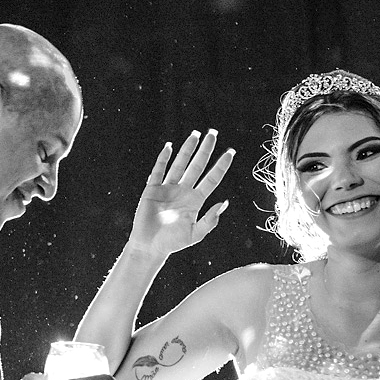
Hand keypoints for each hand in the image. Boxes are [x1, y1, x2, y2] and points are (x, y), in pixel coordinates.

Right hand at [128, 129, 233, 258]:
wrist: (150, 247)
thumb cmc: (173, 243)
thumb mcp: (195, 234)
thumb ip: (210, 220)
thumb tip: (224, 203)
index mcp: (196, 200)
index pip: (212, 179)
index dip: (221, 166)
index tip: (230, 152)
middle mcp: (184, 191)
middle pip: (197, 166)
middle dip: (205, 150)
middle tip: (213, 133)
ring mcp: (168, 189)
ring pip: (180, 164)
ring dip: (187, 149)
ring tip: (195, 134)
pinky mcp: (152, 189)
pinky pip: (158, 171)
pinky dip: (163, 159)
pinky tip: (169, 147)